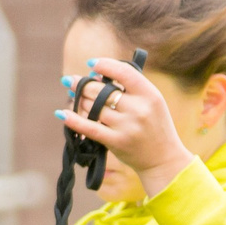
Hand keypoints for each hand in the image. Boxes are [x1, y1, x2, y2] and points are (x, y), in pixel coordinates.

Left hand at [58, 57, 195, 197]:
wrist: (163, 160)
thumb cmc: (155, 127)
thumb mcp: (153, 102)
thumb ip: (131, 88)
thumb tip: (96, 76)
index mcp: (150, 95)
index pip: (123, 72)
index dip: (104, 65)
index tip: (91, 64)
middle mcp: (138, 109)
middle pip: (102, 90)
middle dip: (83, 84)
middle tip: (70, 81)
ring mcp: (127, 126)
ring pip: (93, 107)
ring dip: (79, 101)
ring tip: (73, 98)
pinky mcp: (116, 142)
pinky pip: (90, 128)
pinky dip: (74, 120)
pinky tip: (62, 114)